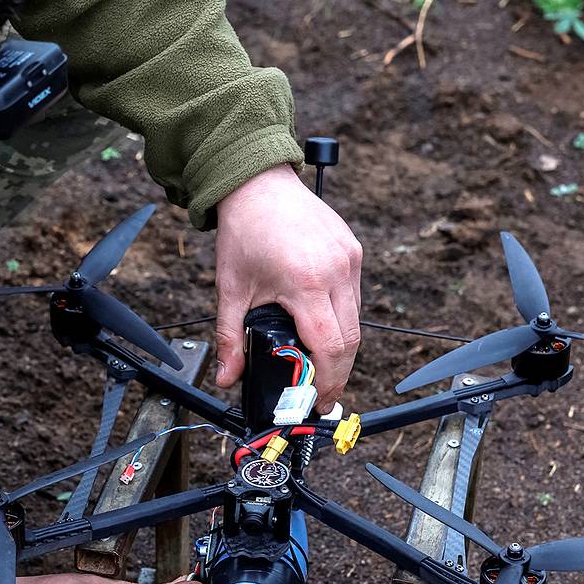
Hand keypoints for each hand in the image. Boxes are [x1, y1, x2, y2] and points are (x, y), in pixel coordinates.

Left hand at [214, 163, 362, 412]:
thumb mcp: (231, 290)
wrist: (257, 183)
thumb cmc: (244, 232)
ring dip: (341, 344)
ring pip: (357, 318)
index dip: (327, 380)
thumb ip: (229, 338)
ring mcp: (350, 259)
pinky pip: (355, 296)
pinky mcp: (354, 250)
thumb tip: (226, 378)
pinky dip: (342, 317)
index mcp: (306, 283)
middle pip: (351, 339)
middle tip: (321, 391)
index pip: (330, 347)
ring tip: (318, 361)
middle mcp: (336, 271)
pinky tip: (321, 325)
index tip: (317, 399)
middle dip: (338, 371)